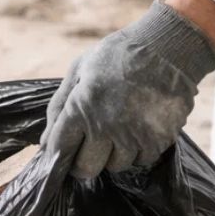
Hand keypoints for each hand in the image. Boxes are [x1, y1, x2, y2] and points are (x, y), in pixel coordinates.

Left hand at [42, 0, 214, 180]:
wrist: (168, 47)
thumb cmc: (119, 55)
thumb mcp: (80, 69)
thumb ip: (59, 106)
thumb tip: (46, 142)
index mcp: (82, 106)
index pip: (61, 148)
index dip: (59, 156)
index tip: (63, 155)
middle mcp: (107, 125)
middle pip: (86, 168)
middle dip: (84, 161)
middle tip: (90, 147)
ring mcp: (134, 135)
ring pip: (115, 166)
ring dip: (113, 153)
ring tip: (119, 128)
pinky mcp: (158, 140)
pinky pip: (141, 160)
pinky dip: (137, 149)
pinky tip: (139, 127)